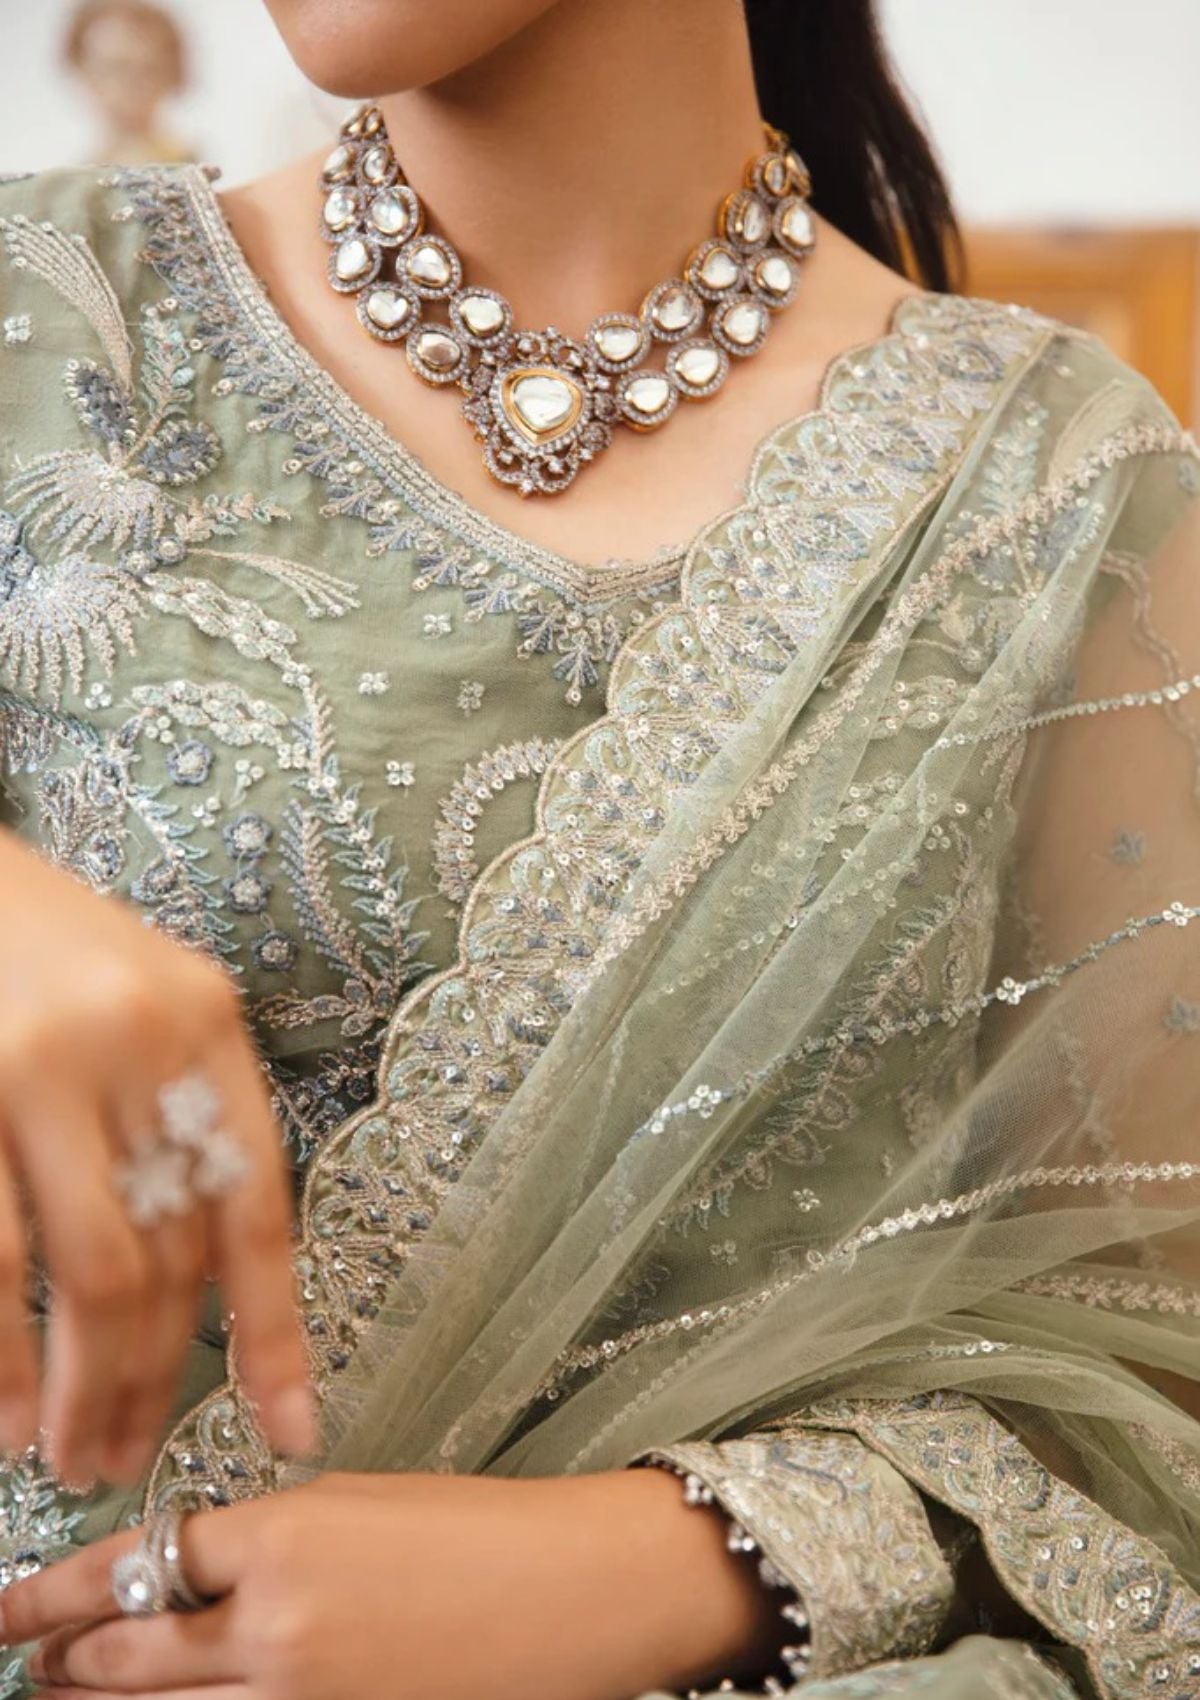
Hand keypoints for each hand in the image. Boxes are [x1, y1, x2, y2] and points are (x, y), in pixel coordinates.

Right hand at [0, 829, 312, 1484]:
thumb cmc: (49, 951)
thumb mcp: (148, 1005)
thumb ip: (182, 1115)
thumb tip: (207, 1285)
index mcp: (206, 1022)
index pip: (258, 1200)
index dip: (277, 1327)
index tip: (292, 1426)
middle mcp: (139, 1041)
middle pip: (176, 1251)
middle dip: (159, 1377)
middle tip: (130, 1456)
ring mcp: (44, 1067)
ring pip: (95, 1270)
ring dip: (88, 1387)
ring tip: (74, 1455)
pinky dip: (3, 1351)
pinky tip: (7, 1412)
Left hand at [3, 1469, 785, 1699]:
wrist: (580, 1594)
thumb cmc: (486, 1533)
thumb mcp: (359, 1501)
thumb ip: (263, 1538)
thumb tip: (189, 1571)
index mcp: (281, 1540)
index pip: (129, 1564)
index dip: (48, 1588)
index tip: (6, 1602)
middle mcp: (275, 1633)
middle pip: (122, 1658)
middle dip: (57, 1660)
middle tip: (24, 1655)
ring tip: (67, 1691)